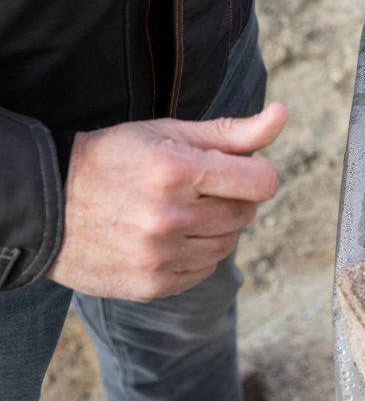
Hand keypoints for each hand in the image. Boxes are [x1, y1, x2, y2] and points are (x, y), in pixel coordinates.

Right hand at [47, 104, 287, 301]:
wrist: (46, 205)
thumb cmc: (114, 160)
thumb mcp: (168, 134)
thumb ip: (232, 131)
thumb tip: (282, 114)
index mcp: (176, 171)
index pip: (262, 182)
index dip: (254, 173)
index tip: (234, 170)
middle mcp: (169, 217)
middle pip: (245, 213)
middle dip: (228, 198)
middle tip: (191, 190)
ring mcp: (160, 255)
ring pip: (228, 245)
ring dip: (213, 229)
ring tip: (174, 213)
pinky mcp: (152, 285)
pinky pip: (204, 271)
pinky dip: (194, 255)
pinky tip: (163, 239)